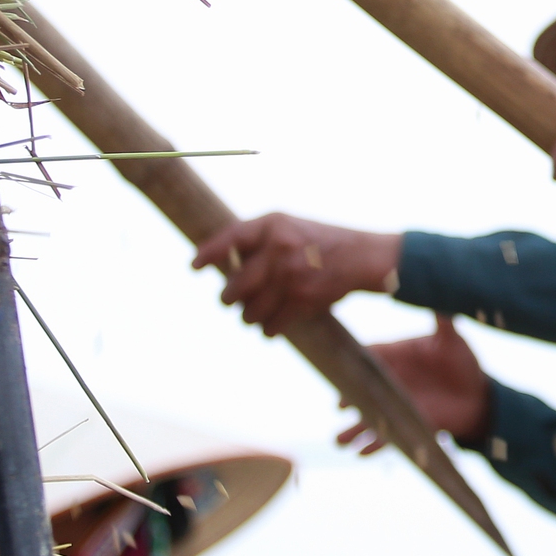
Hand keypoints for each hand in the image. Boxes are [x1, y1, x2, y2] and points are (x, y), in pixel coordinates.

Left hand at [192, 212, 401, 337]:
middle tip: (228, 300)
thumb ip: (256, 239)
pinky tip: (269, 327)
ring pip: (250, 311)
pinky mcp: (303, 301)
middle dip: (228, 298)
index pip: (231, 238)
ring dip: (248, 317)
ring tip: (250, 314)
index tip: (195, 266)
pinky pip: (272, 325)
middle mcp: (280, 249)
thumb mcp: (287, 226)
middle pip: (235, 286)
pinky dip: (268, 329)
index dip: (209, 253)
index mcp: (274, 226)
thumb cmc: (318, 240)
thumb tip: (221, 262)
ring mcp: (291, 277)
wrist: (360, 257)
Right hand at [339, 315, 491, 450]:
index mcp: (396, 357)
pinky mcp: (408, 427)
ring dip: (354, 430)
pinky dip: (375, 446)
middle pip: (362, 390)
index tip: (340, 364)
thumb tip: (438, 286)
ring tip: (340, 441)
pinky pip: (388, 440)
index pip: (369, 357)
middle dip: (348, 399)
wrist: (480, 397)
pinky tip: (362, 454)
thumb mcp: (452, 339)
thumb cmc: (463, 364)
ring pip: (369, 419)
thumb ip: (442, 319)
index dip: (355, 363)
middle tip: (337, 406)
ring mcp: (397, 407)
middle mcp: (391, 383)